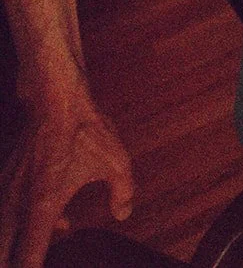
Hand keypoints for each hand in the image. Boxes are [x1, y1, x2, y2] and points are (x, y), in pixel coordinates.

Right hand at [1, 94, 133, 267]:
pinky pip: (6, 214)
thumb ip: (122, 192)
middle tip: (26, 265)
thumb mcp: (116, 162)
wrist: (54, 100)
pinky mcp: (4, 180)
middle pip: (2, 251)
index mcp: (43, 206)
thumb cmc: (86, 131)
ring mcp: (7, 192)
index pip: (28, 255)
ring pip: (0, 233)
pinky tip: (58, 222)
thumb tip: (123, 213)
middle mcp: (18, 204)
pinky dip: (19, 225)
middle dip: (11, 263)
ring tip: (27, 255)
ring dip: (11, 246)